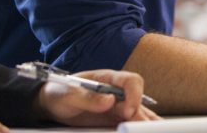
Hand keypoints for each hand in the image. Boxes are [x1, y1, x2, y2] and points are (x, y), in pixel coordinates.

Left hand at [36, 69, 158, 125]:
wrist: (51, 103)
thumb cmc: (60, 93)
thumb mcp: (69, 95)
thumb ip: (88, 97)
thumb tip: (109, 100)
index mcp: (108, 79)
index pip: (131, 81)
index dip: (133, 95)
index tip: (127, 111)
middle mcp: (116, 91)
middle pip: (137, 100)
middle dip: (141, 114)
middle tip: (140, 128)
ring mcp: (116, 105)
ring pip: (138, 112)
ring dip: (146, 121)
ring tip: (156, 130)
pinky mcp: (113, 118)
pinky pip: (130, 121)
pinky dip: (140, 125)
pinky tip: (149, 129)